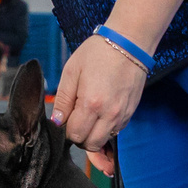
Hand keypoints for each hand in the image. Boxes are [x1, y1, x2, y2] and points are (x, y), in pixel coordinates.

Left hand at [47, 37, 146, 152]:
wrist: (129, 43)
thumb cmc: (97, 53)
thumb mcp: (71, 71)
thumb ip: (62, 99)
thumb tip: (57, 121)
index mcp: (91, 103)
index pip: (74, 135)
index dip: (66, 130)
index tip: (66, 118)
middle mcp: (109, 114)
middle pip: (90, 144)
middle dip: (79, 137)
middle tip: (76, 121)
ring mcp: (122, 115)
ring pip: (104, 141)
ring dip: (93, 136)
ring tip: (88, 117)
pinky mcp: (130, 113)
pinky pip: (115, 131)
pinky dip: (105, 129)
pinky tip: (101, 113)